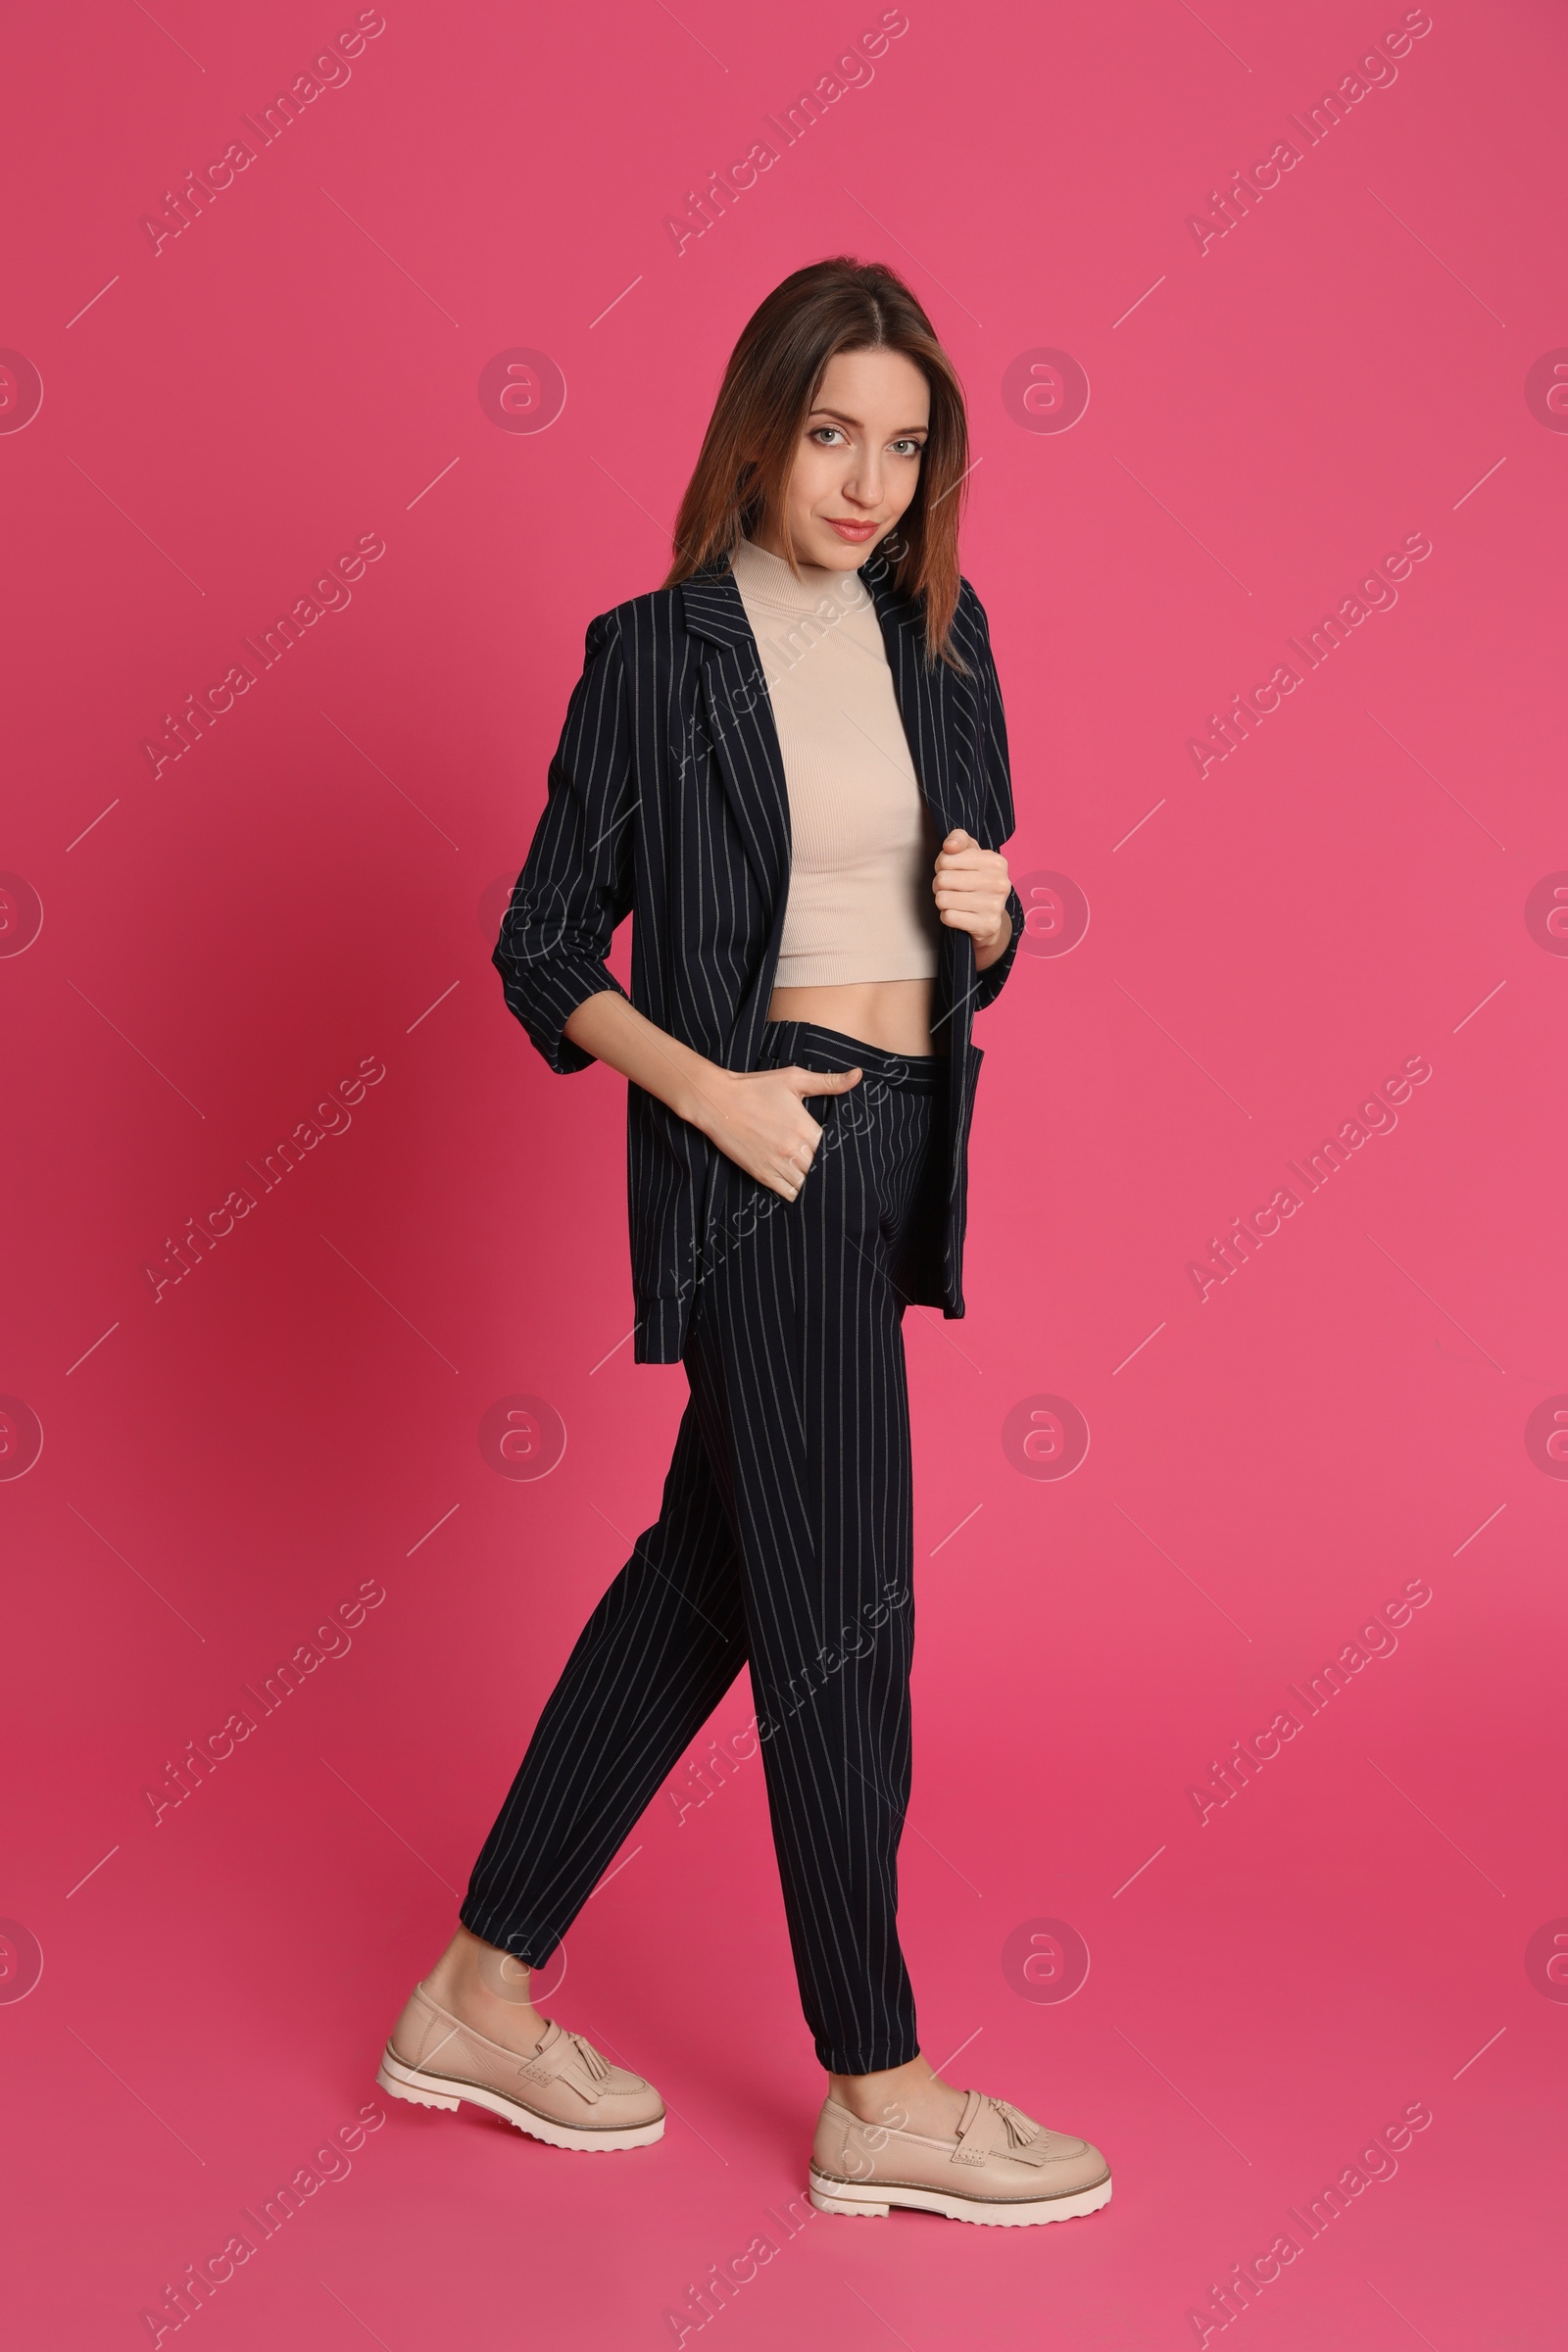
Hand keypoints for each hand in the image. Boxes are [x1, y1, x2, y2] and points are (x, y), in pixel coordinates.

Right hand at [683, 1063, 862, 1198]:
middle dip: (826, 1168)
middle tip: (826, 1165)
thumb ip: (828, 1082)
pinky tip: (797, 1183)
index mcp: (805, 1128)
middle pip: (822, 1170)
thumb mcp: (794, 1079)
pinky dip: (796, 1192)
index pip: (834, 1150)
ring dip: (812, 1181)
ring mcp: (777, 1164)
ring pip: (807, 1185)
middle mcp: (794, 1150)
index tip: (835, 1149)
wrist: (718, 1101)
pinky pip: (788, 1194)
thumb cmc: (756, 1087)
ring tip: (813, 1175)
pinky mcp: (762, 1174)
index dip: (837, 1152)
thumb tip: (858, 1075)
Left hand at [933, 828, 1010, 956]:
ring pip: (943, 899)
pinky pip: (948, 917)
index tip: (951, 871)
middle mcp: (999, 882)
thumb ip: (958, 839)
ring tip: (955, 901)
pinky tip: (959, 915)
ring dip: (942, 902)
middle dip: (939, 885)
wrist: (990, 918)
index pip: (945, 858)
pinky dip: (947, 917)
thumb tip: (949, 846)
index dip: (941, 866)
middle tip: (951, 889)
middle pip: (942, 879)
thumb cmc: (975, 880)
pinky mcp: (987, 925)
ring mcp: (995, 906)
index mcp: (996, 861)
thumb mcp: (970, 853)